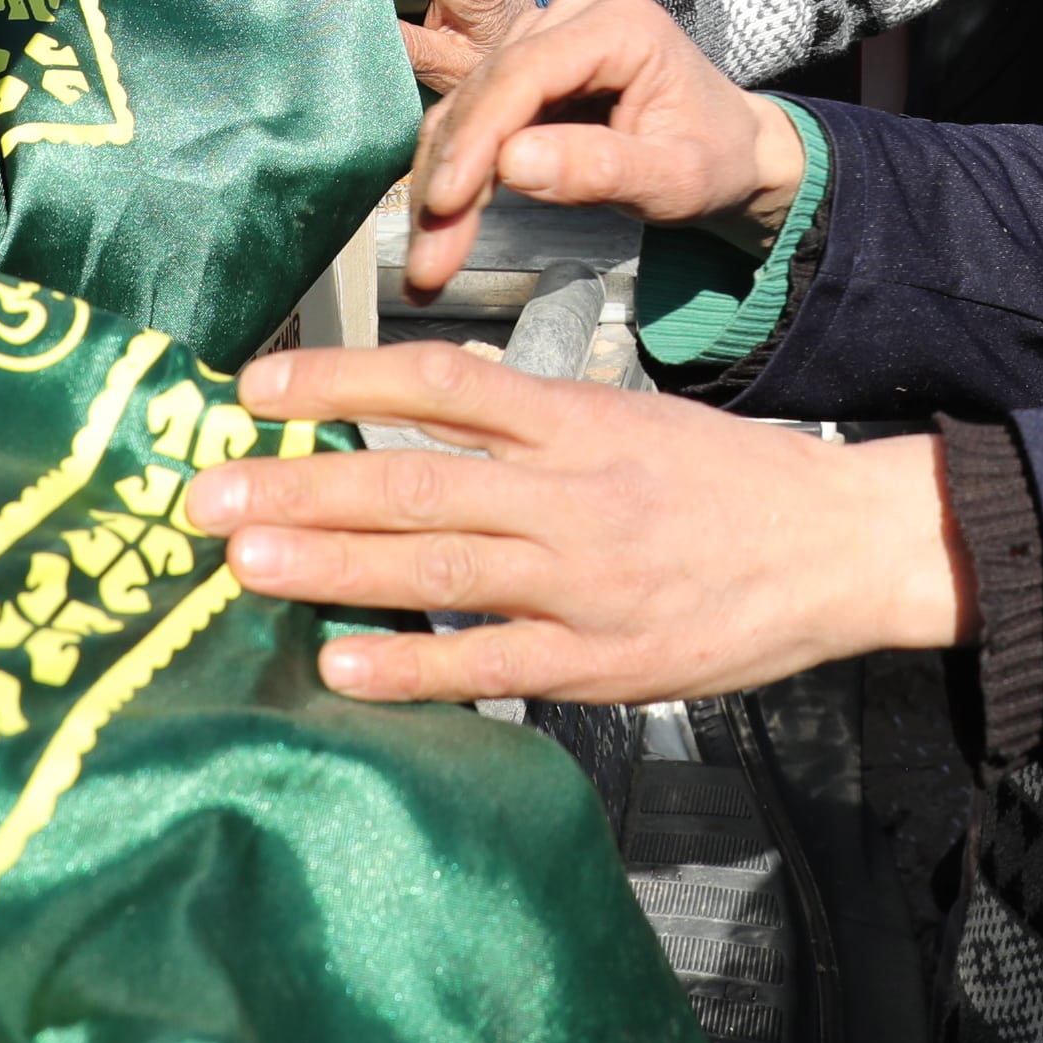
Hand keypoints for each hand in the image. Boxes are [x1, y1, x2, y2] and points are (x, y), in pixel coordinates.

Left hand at [195, 344, 968, 702]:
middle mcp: (569, 491)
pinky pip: (485, 663)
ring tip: (241, 560)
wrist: (840, 547)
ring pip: (435, 566)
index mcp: (575, 419)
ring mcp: (581, 580)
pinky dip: (407, 664)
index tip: (255, 386)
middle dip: (299, 484)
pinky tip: (336, 665)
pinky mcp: (597, 661)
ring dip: (328, 565)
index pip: (437, 381)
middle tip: (203, 490)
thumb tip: (412, 418)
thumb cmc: (726, 481)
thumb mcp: (629, 418)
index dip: (340, 377)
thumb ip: (527, 424)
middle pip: (412, 477)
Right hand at [401, 0, 806, 294]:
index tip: (445, 202)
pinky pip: (477, 119)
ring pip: (469, 107)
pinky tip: (443, 228)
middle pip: (489, 92)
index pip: (526, 73)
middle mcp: (575, 16)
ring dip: (444, 182)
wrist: (732, 153)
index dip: (478, 137)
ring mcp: (547, 38)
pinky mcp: (530, 71)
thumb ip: (601, 170)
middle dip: (452, 176)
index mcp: (621, 26)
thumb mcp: (675, 179)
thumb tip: (513, 164)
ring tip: (432, 256)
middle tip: (429, 257)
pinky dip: (456, 175)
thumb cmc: (716, 160)